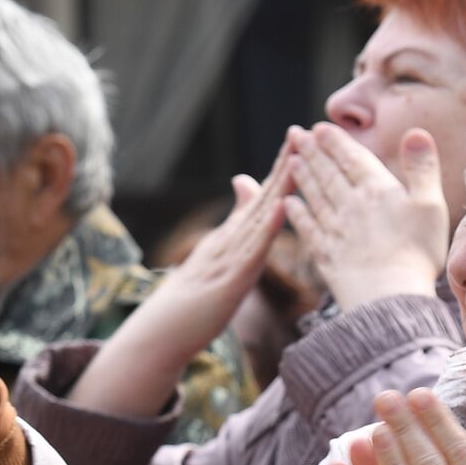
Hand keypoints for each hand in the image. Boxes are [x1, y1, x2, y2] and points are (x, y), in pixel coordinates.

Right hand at [66, 151, 289, 416]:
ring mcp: (229, 258)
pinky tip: (283, 209)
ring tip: (297, 159)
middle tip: (302, 132)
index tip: (301, 138)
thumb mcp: (220, 253)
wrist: (163, 332)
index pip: (263, 197)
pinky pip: (253, 251)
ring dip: (279, 188)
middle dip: (284, 165)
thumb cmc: (194, 297)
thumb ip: (236, 222)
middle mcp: (231, 239)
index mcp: (234, 236)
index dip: (282, 168)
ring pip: (259, 217)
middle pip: (263, 197)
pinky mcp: (229, 280)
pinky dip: (268, 228)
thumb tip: (245, 182)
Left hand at [284, 123, 446, 311]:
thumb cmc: (416, 251)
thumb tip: (416, 131)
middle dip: (312, 152)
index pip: (352, 158)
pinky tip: (288, 205)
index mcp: (376, 190)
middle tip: (295, 135)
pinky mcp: (326, 256)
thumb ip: (422, 167)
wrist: (388, 297)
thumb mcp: (430, 205)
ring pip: (314, 197)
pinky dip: (296, 214)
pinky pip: (307, 229)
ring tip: (292, 162)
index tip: (320, 128)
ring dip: (302, 177)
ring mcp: (334, 231)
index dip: (335, 142)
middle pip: (328, 173)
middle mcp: (350, 206)